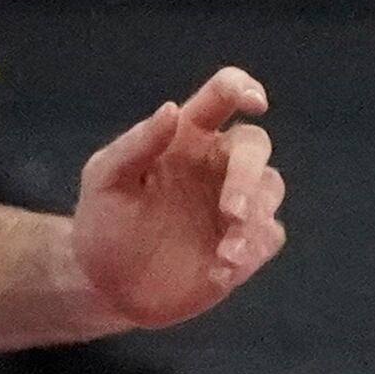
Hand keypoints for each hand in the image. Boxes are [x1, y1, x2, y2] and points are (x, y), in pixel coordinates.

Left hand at [73, 67, 284, 328]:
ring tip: (225, 255)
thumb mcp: (104, 180)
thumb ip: (137, 144)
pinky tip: (219, 271)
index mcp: (184, 137)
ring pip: (271, 189)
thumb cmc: (103, 221)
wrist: (106, 284)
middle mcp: (216, 163)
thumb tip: (172, 109)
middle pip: (254, 145)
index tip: (256, 102)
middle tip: (233, 212)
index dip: (241, 88)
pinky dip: (251, 251)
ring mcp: (236, 202)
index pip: (220, 97)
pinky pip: (268, 235)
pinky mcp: (247, 241)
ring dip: (254, 220)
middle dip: (248, 176)